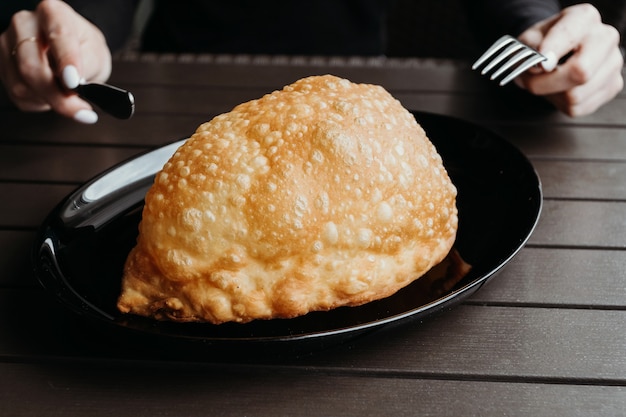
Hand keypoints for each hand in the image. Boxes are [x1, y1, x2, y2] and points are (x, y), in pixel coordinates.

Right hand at [0, 0, 111, 122]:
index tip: (74, 83)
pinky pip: (18, 95)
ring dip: (50, 102)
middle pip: (32, 67)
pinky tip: (51, 95)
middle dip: (58, 97)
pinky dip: (39, 103)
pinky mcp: (2, 65)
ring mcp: (8, 44)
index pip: (58, 35)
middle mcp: (24, 23)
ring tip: (68, 100)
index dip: (66, 61)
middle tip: (81, 111)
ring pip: (22, 85)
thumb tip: (76, 86)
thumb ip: (87, 67)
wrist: (72, 50)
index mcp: (53, 12)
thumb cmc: (84, 48)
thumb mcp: (96, 54)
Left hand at [515, 3, 623, 116]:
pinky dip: (560, 104)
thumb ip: (530, 51)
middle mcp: (606, 37)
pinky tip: (559, 90)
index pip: (569, 35)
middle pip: (581, 71)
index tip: (540, 63)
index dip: (552, 51)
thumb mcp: (529, 41)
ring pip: (576, 95)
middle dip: (548, 83)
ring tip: (545, 83)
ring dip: (551, 94)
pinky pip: (578, 108)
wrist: (555, 54)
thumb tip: (539, 68)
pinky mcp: (612, 86)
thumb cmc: (543, 44)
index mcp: (584, 18)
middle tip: (530, 82)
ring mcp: (613, 63)